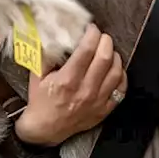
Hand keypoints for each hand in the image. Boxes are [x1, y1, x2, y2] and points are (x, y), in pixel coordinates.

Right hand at [13, 24, 125, 146]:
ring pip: (116, 72)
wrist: (45, 129)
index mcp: (67, 80)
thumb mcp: (37, 75)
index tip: (91, 28)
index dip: (92, 34)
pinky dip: (121, 76)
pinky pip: (121, 89)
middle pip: (105, 58)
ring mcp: (97, 101)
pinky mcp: (104, 110)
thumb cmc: (41, 101)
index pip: (87, 50)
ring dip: (115, 56)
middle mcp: (85, 90)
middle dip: (106, 41)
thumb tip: (54, 35)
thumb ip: (45, 54)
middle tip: (102, 37)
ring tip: (109, 50)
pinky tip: (115, 69)